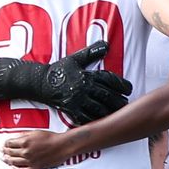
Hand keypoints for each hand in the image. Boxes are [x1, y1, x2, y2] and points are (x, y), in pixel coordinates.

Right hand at [0, 40, 132, 125]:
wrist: (39, 82)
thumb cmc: (58, 70)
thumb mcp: (75, 59)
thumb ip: (91, 52)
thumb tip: (106, 44)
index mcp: (86, 75)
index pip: (108, 79)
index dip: (121, 84)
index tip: (129, 88)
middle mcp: (83, 88)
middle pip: (107, 96)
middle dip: (119, 100)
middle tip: (127, 103)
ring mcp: (77, 100)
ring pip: (99, 109)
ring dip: (111, 112)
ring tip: (119, 114)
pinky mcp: (71, 110)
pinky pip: (85, 118)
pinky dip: (95, 121)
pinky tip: (104, 124)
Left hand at [0, 129, 74, 168]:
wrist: (62, 146)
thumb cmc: (51, 138)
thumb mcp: (35, 132)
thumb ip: (24, 135)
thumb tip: (17, 137)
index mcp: (25, 142)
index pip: (9, 143)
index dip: (5, 143)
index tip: (4, 144)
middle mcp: (25, 152)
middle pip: (9, 153)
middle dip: (4, 151)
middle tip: (2, 151)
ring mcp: (29, 161)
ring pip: (13, 162)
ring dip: (7, 160)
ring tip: (5, 158)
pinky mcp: (35, 168)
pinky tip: (13, 167)